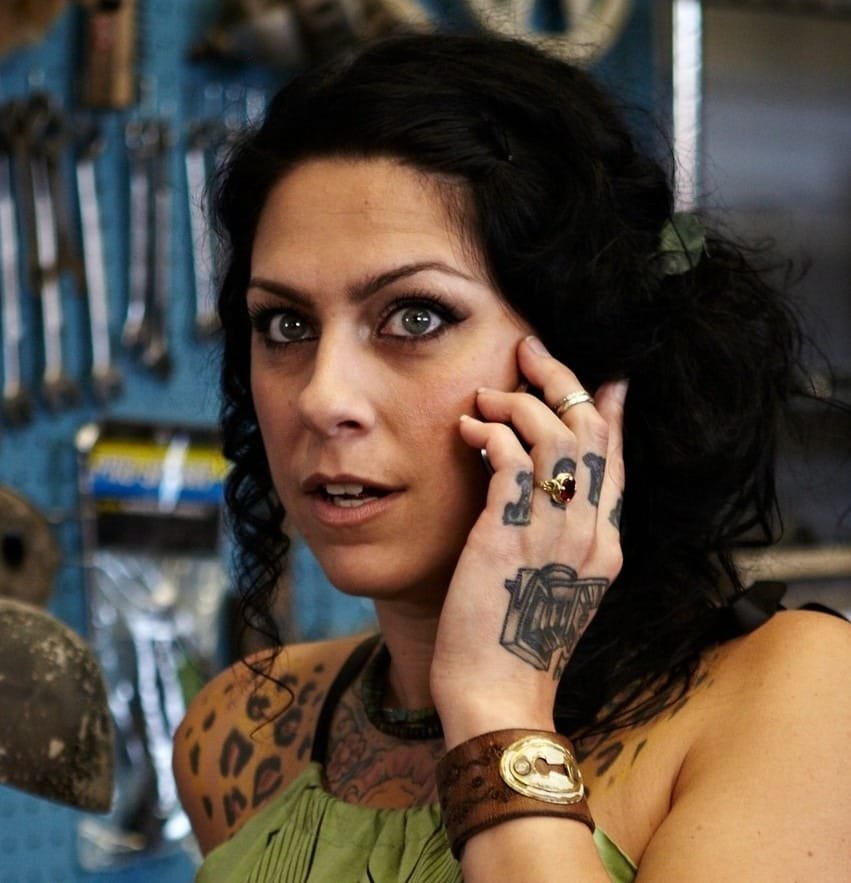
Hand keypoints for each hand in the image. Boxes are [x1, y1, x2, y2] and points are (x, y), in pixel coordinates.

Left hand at [430, 336, 626, 745]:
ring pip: (552, 434)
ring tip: (486, 399)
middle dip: (562, 381)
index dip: (608, 409)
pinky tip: (469, 427)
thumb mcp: (554, 583)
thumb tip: (545, 483)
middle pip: (590, 432)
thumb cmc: (516, 642)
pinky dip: (488, 432)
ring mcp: (553, 532)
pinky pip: (508, 459)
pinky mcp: (508, 533)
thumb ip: (561, 533)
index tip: (602, 375)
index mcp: (605, 543)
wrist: (499, 693)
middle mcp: (590, 531)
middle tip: (530, 352)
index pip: (616, 458)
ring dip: (517, 402)